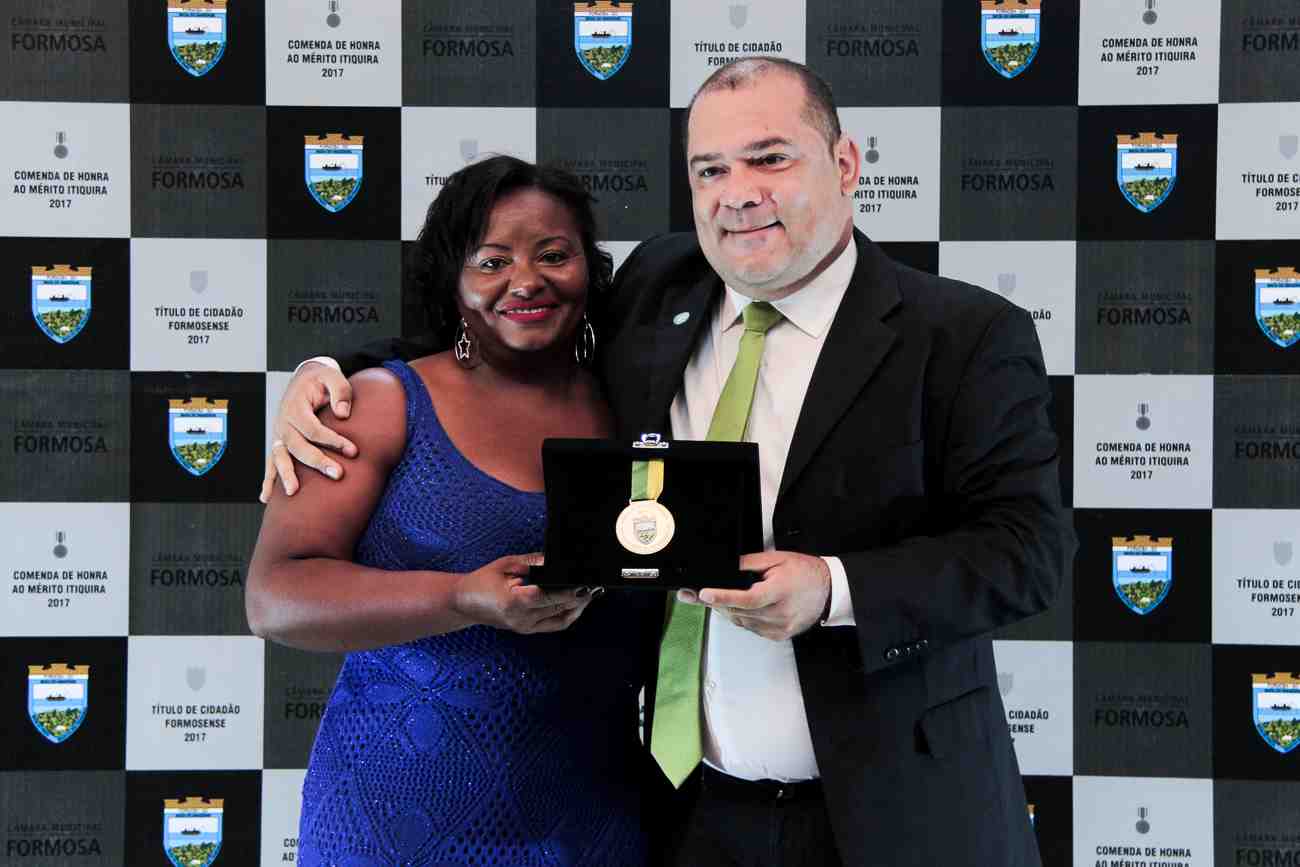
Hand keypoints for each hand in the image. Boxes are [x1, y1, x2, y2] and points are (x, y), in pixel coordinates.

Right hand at [260, 360, 357, 501]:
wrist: (304, 379)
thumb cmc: (322, 380)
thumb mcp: (333, 376)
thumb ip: (340, 391)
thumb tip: (343, 414)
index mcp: (295, 407)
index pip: (314, 429)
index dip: (333, 440)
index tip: (353, 451)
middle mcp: (283, 423)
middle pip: (297, 446)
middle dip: (317, 462)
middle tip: (338, 474)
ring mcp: (278, 435)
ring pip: (280, 457)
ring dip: (286, 475)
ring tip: (294, 492)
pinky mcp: (279, 443)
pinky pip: (271, 463)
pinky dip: (268, 480)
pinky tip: (266, 498)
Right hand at [452, 554, 595, 634]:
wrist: (464, 602)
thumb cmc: (483, 580)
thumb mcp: (507, 564)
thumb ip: (534, 562)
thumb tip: (557, 560)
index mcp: (514, 602)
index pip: (549, 597)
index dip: (570, 591)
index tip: (587, 583)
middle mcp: (521, 619)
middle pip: (559, 608)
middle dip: (580, 597)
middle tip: (596, 584)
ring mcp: (525, 627)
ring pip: (561, 619)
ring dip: (578, 606)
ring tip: (591, 591)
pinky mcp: (527, 630)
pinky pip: (555, 624)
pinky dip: (568, 614)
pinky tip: (577, 602)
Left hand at [678, 550, 829, 641]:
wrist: (828, 590)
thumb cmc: (805, 572)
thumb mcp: (776, 559)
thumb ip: (749, 563)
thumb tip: (726, 568)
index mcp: (779, 592)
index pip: (746, 598)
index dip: (723, 597)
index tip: (704, 594)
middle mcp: (779, 614)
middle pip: (738, 611)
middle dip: (717, 603)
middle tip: (700, 594)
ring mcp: (779, 627)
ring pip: (742, 622)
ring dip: (729, 610)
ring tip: (723, 597)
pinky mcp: (778, 636)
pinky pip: (751, 628)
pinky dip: (742, 618)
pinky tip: (744, 607)